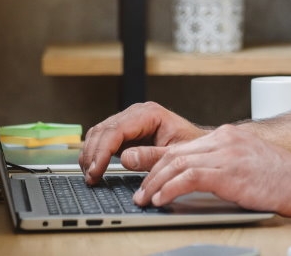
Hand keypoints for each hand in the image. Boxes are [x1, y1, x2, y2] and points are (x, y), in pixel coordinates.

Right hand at [79, 101, 205, 184]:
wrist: (199, 145)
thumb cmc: (192, 147)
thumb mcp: (176, 153)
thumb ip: (152, 156)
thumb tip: (126, 158)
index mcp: (149, 113)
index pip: (116, 129)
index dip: (102, 151)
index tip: (97, 169)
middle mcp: (137, 114)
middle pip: (103, 130)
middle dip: (93, 154)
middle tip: (91, 177)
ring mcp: (129, 121)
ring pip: (99, 133)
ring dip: (91, 153)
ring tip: (90, 175)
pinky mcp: (126, 132)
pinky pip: (103, 139)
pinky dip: (96, 153)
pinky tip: (94, 168)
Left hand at [122, 124, 290, 216]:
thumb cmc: (282, 178)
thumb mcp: (247, 164)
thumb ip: (223, 165)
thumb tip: (197, 179)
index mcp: (228, 136)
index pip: (183, 147)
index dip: (160, 163)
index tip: (147, 178)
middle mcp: (224, 139)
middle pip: (175, 153)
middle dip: (152, 174)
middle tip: (141, 192)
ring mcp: (226, 153)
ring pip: (177, 164)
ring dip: (156, 184)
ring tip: (145, 199)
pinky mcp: (228, 171)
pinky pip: (189, 177)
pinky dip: (170, 189)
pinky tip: (162, 200)